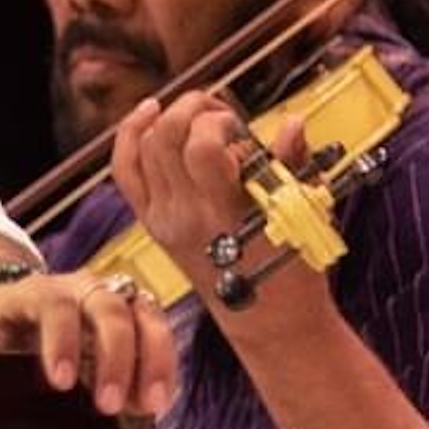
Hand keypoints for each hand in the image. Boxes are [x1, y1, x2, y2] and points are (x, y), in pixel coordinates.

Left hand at [0, 270, 182, 419]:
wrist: (29, 312)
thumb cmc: (3, 323)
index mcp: (41, 290)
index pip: (56, 308)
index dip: (61, 342)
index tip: (60, 383)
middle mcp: (85, 288)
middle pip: (110, 312)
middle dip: (115, 359)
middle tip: (107, 405)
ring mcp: (117, 300)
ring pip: (147, 318)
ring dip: (153, 362)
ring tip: (150, 406)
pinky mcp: (140, 317)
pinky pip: (161, 336)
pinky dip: (164, 368)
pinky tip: (159, 401)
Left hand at [111, 87, 318, 315]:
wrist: (269, 320)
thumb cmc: (293, 271)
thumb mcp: (303, 217)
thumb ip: (292, 166)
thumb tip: (291, 123)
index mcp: (225, 215)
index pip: (201, 149)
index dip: (218, 122)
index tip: (242, 127)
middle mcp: (185, 216)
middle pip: (166, 139)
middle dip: (192, 108)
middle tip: (221, 110)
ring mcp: (163, 220)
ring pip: (143, 148)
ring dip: (168, 116)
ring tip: (197, 111)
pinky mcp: (152, 223)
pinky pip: (126, 171)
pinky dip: (130, 135)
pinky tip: (149, 112)